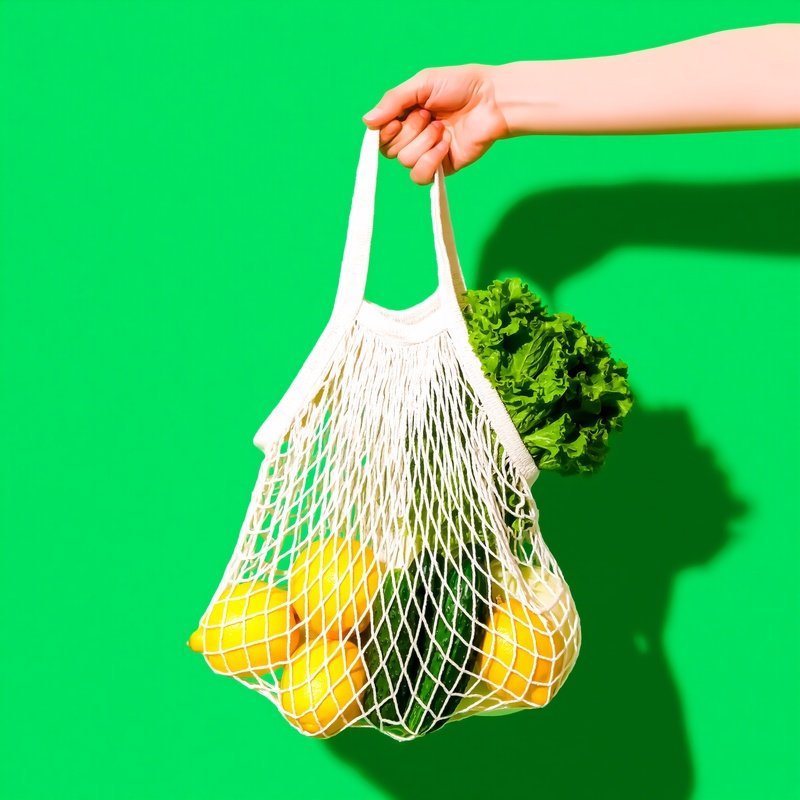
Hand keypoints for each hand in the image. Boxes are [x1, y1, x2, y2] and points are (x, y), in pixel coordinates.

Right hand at [362, 64, 507, 184]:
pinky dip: (430, 160)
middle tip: (429, 115)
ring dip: (424, 142)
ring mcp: (428, 154)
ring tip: (442, 127)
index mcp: (406, 116)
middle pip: (390, 150)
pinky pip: (421, 176)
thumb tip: (367, 121)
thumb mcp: (421, 84)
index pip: (380, 135)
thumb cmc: (461, 85)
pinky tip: (445, 145)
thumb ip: (393, 101)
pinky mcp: (442, 168)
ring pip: (405, 161)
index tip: (398, 117)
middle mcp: (414, 137)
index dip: (386, 130)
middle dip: (409, 131)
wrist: (492, 101)